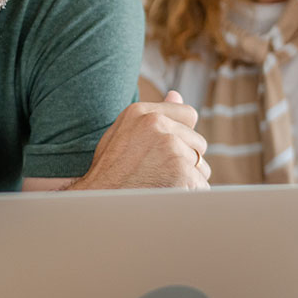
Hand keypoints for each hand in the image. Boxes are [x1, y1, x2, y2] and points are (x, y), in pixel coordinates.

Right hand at [76, 91, 210, 189]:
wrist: (97, 204)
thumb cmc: (108, 172)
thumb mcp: (123, 134)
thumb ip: (151, 115)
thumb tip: (176, 94)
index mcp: (142, 112)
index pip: (189, 115)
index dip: (183, 135)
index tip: (168, 152)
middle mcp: (157, 124)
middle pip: (198, 143)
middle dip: (186, 160)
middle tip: (159, 175)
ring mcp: (170, 146)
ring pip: (201, 166)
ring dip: (188, 180)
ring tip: (160, 187)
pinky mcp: (180, 170)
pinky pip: (201, 186)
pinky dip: (190, 196)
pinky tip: (167, 199)